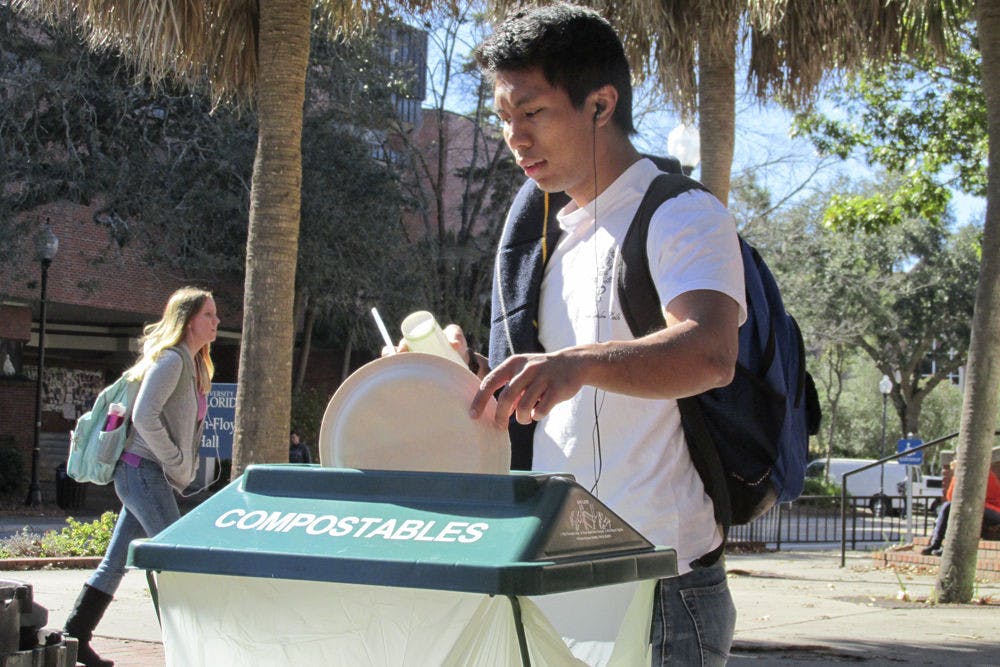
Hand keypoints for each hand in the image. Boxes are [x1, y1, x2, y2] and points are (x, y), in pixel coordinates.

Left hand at [470, 351, 587, 426]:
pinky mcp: (557, 388)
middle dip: (500, 416)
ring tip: (525, 418)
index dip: (480, 400)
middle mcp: (527, 368)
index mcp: (514, 363)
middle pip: (505, 398)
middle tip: (500, 426)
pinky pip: (541, 410)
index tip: (473, 416)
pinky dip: (537, 415)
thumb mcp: (523, 373)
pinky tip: (539, 412)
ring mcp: (543, 377)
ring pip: (523, 407)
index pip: (490, 382)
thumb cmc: (542, 373)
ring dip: (522, 418)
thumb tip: (497, 414)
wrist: (573, 364)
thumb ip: (509, 390)